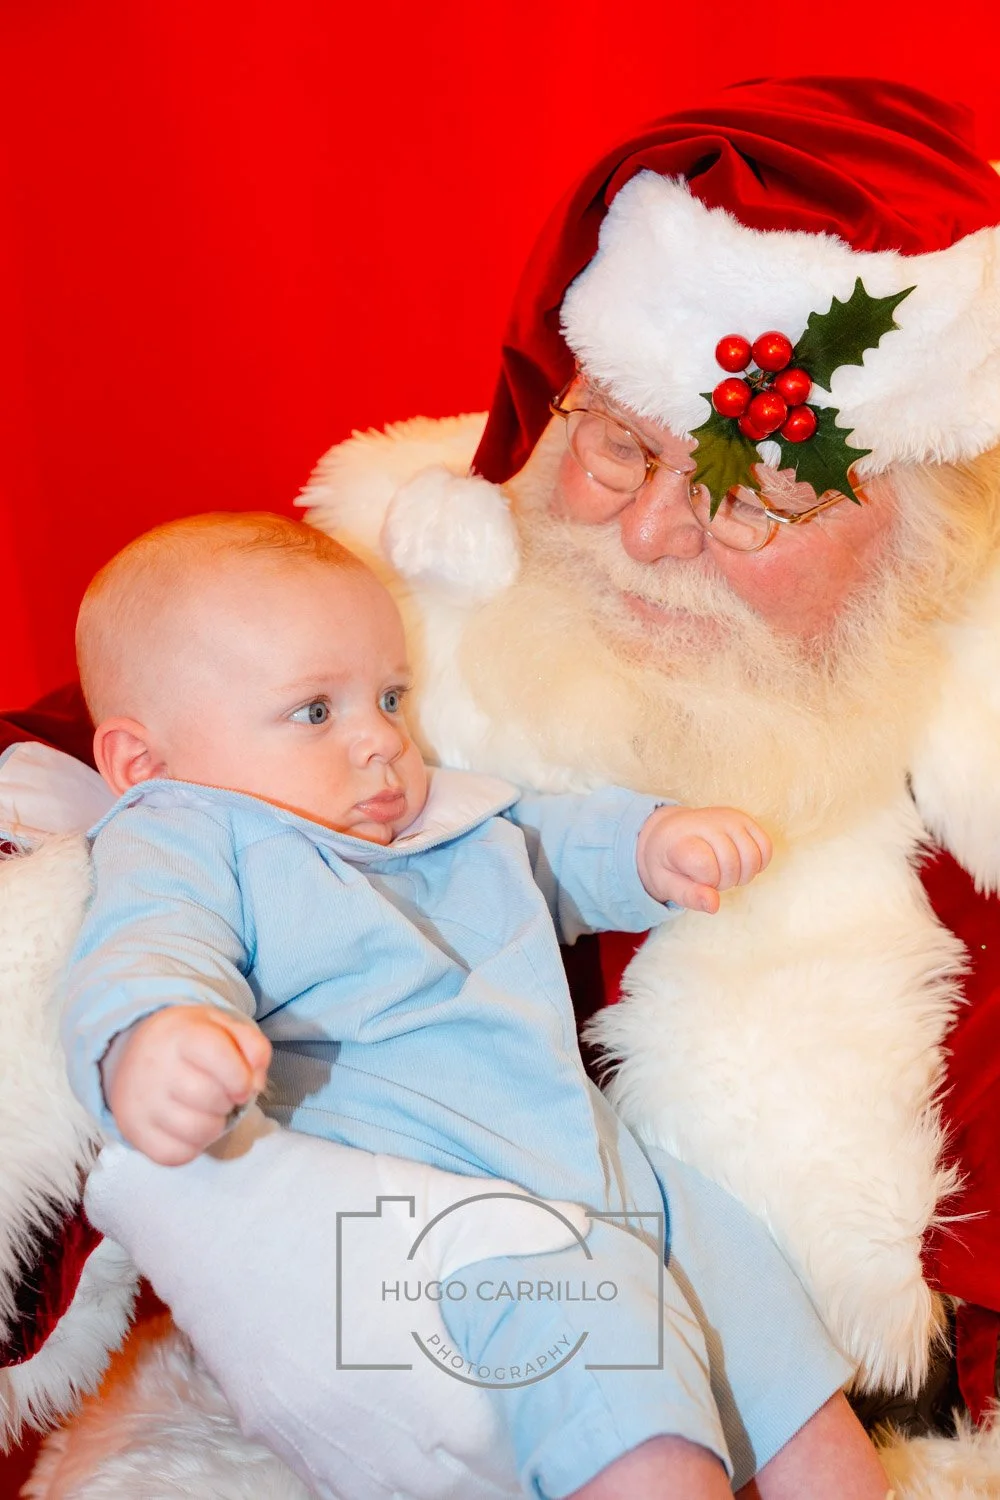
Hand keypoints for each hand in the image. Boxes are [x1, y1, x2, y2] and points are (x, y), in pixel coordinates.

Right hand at [101, 1006, 271, 1165]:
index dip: (241, 1076)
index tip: (243, 1085)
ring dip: (214, 1126)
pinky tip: (189, 1126)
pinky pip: (174, 1155)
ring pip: (196, 1131)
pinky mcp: (133, 1130)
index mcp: (180, 1034)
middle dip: (228, 1101)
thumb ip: (252, 1045)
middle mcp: (155, 1067)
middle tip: (222, 1095)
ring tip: (207, 1110)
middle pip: (211, 1098)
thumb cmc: (188, 1041)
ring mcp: (140, 1101)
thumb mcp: (222, 1026)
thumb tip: (255, 1083)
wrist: (136, 1051)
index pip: (218, 1055)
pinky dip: (192, 1147)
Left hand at [636, 804, 771, 913]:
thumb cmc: (668, 863)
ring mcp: (727, 819)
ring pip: (752, 857)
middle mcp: (705, 823)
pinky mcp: (744, 819)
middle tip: (709, 878)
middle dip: (723, 882)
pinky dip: (759, 863)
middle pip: (732, 864)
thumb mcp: (666, 884)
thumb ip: (688, 896)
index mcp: (681, 839)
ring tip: (725, 872)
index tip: (695, 878)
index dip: (706, 882)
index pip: (706, 866)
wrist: (670, 833)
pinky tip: (741, 865)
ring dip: (743, 875)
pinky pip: (766, 846)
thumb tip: (714, 906)